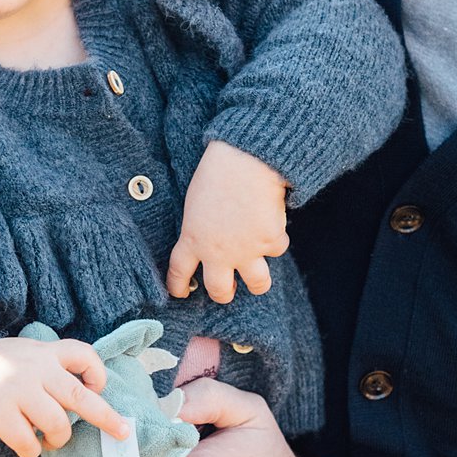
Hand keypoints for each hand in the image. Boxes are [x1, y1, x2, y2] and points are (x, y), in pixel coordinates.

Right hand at [0, 336, 130, 456]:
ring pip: (58, 424)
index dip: (98, 373)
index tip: (98, 388)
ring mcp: (15, 391)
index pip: (83, 354)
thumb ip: (48, 365)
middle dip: (106, 417)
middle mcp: (33, 369)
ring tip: (50, 439)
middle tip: (122, 432)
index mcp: (42, 352)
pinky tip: (24, 444)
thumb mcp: (21, 354)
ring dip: (58, 439)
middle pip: (80, 396)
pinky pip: (29, 442)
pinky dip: (31, 449)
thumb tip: (84, 392)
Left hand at [168, 141, 289, 304]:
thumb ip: (199, 228)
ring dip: (258, 283)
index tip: (181, 293)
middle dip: (223, 295)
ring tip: (258, 279)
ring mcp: (246, 251)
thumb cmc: (218, 173)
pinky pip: (277, 248)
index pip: (179, 271)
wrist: (246, 161)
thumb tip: (210, 243)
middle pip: (219, 290)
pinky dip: (277, 238)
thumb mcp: (195, 204)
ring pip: (257, 284)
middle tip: (227, 291)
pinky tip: (273, 222)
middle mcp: (218, 252)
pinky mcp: (270, 242)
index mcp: (193, 238)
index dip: (178, 286)